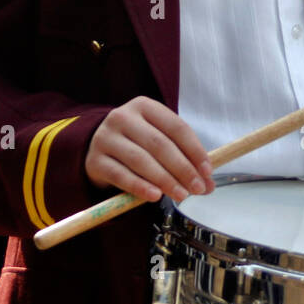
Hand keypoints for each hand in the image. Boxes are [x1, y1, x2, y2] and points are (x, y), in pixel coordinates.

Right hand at [85, 96, 214, 201]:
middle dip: (182, 169)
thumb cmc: (136, 143)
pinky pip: (120, 175)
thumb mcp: (158, 140)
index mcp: (144, 106)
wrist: (96, 147)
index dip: (195, 150)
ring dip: (165, 180)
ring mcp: (106, 137)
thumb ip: (182, 158)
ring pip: (141, 160)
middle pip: (159, 144)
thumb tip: (208, 184)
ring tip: (181, 195)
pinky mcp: (95, 160)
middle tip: (198, 188)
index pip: (176, 127)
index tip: (207, 171)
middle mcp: (123, 117)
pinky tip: (155, 196)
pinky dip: (140, 187)